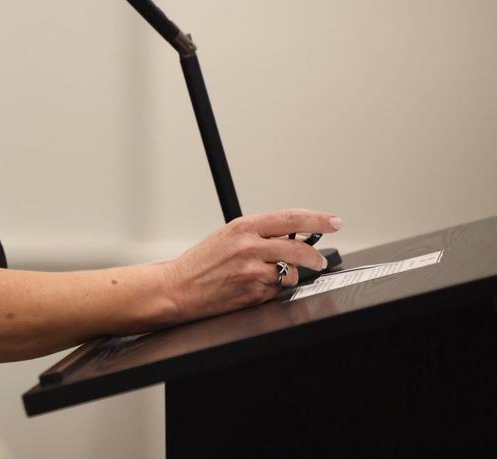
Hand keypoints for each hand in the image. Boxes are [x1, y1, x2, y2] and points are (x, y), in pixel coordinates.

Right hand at [165, 209, 341, 321]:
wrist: (178, 287)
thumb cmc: (200, 263)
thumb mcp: (227, 236)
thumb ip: (259, 234)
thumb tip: (292, 236)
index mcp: (243, 227)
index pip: (290, 218)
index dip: (317, 219)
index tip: (333, 222)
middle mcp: (249, 247)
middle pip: (299, 248)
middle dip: (315, 256)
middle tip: (319, 259)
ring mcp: (253, 271)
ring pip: (290, 272)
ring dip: (286, 275)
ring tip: (263, 275)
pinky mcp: (254, 293)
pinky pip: (276, 290)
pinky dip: (271, 289)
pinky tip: (251, 287)